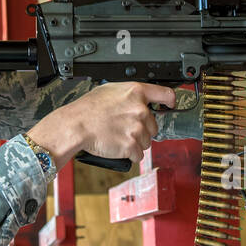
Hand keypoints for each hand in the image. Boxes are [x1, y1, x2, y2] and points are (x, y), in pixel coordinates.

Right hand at [28, 82, 176, 166]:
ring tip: (118, 136)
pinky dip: (130, 154)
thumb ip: (130, 95)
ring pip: (147, 142)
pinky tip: (118, 146)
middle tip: (124, 128)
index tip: (170, 104)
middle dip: (142, 129)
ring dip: (135, 142)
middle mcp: (140, 110)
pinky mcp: (131, 145)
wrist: (76, 125)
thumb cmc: (88, 109)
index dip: (170, 101)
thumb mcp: (110, 90)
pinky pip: (138, 155)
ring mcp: (137, 128)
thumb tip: (140, 100)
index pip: (165, 94)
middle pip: (154, 126)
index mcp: (136, 92)